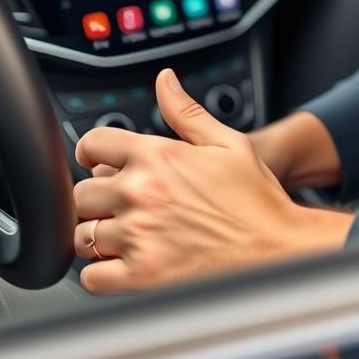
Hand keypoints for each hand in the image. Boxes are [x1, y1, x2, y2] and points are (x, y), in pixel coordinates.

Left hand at [73, 69, 353, 293]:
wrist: (276, 246)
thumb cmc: (255, 197)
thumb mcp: (227, 142)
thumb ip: (186, 112)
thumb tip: (164, 81)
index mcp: (158, 156)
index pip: (92, 144)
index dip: (93, 151)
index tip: (99, 162)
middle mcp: (141, 194)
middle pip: (81, 193)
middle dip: (97, 195)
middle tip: (121, 202)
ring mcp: (138, 236)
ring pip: (82, 235)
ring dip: (98, 233)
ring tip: (125, 232)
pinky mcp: (141, 276)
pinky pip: (92, 277)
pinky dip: (101, 271)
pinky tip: (124, 261)